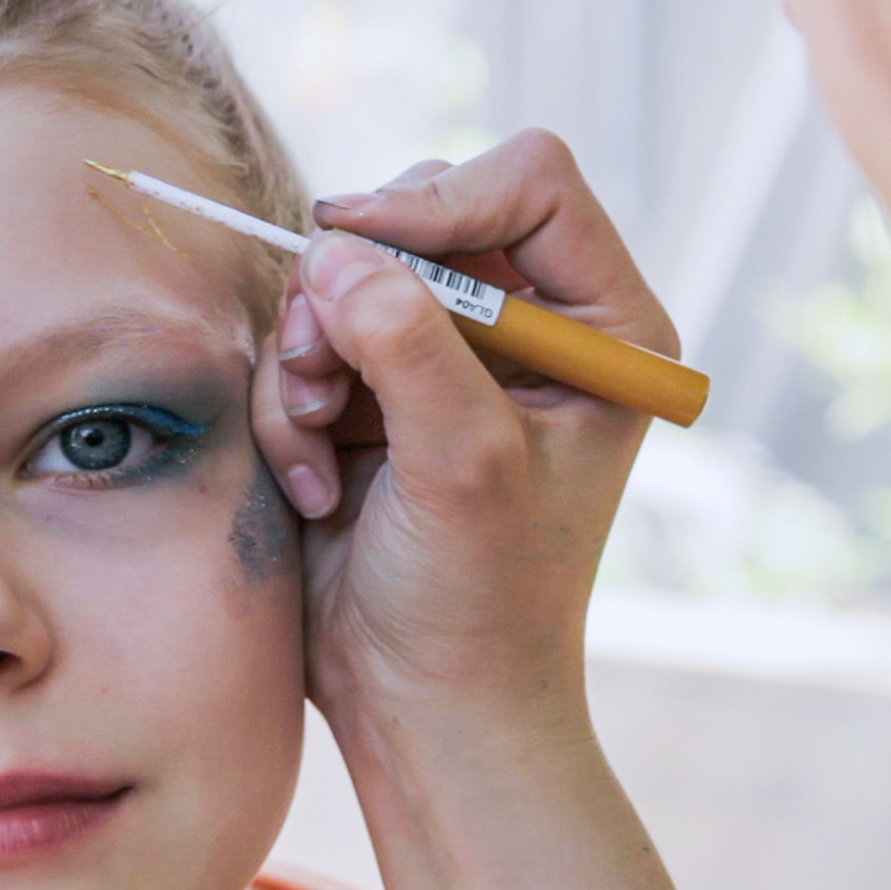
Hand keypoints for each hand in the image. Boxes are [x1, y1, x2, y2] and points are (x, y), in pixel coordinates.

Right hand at [251, 129, 744, 889]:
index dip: (442, 200)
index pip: (529, 183)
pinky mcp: (370, 394)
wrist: (424, 706)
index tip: (363, 247)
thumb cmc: (482, 603)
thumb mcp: (463, 465)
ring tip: (322, 454)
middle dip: (355, 295)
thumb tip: (335, 252)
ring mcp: (441, 357)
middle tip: (326, 374)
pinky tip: (316, 486)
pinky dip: (290, 408)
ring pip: (342, 279)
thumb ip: (409, 346)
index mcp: (600, 329)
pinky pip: (302, 343)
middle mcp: (526, 328)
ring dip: (308, 362)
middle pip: (420, 215)